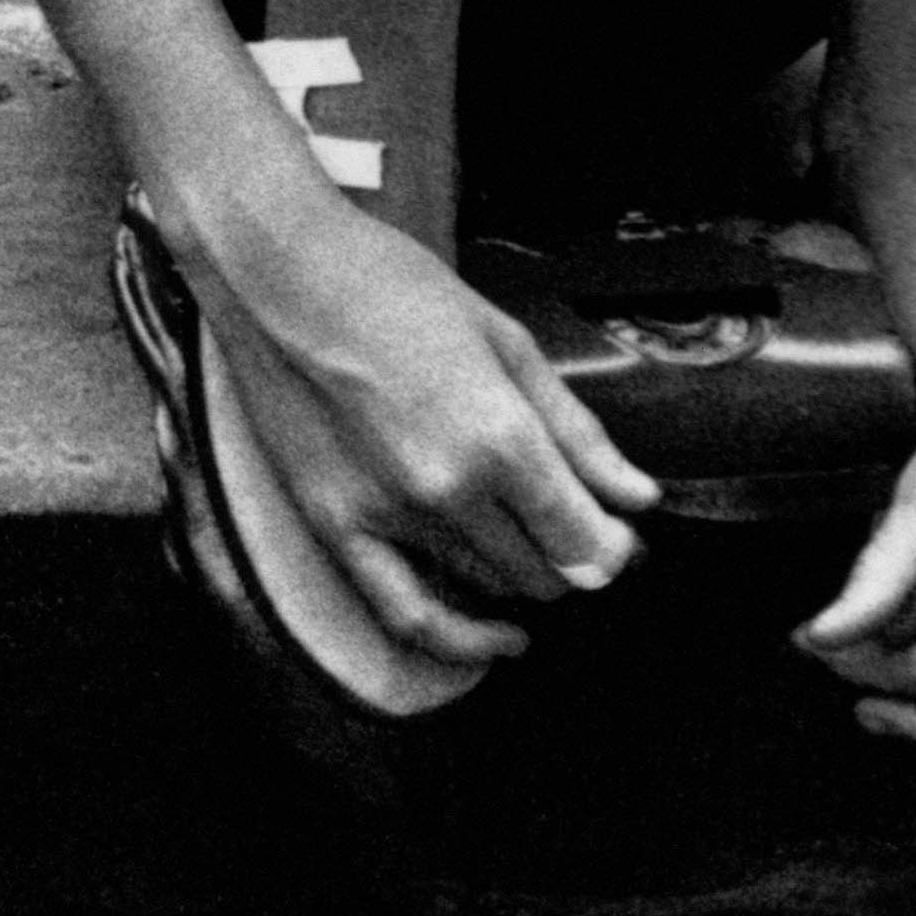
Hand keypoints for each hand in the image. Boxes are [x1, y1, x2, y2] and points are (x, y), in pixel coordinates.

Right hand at [193, 193, 657, 681]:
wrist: (276, 273)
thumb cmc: (393, 285)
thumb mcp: (506, 342)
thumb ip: (577, 431)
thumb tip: (639, 496)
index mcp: (500, 436)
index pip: (585, 541)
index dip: (614, 545)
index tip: (619, 530)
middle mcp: (449, 491)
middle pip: (544, 574)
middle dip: (573, 558)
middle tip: (574, 524)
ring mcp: (388, 516)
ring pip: (489, 589)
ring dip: (521, 575)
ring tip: (528, 539)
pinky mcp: (336, 527)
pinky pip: (409, 617)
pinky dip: (462, 642)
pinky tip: (498, 641)